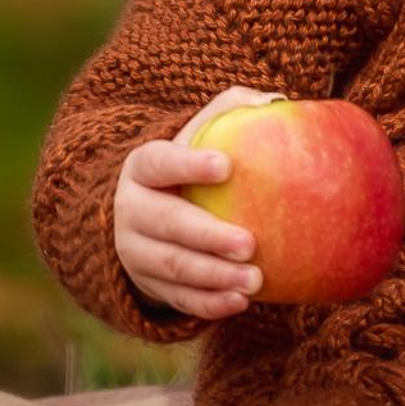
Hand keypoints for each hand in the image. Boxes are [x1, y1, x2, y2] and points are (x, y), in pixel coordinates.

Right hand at [112, 86, 282, 321]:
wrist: (154, 213)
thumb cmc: (195, 163)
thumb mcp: (204, 133)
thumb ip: (233, 109)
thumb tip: (273, 102)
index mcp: (143, 168)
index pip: (159, 163)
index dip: (188, 164)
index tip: (226, 166)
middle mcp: (131, 210)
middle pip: (166, 224)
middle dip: (207, 236)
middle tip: (250, 243)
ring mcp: (136, 252)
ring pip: (171, 266)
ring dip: (213, 276)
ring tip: (255, 279)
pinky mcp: (150, 285)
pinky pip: (178, 298)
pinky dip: (208, 303)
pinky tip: (240, 302)